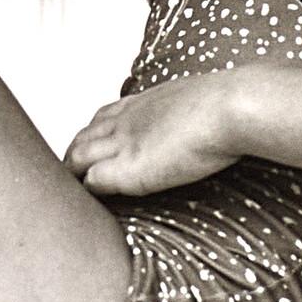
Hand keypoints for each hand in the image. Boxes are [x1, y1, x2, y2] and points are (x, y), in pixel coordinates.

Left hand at [67, 73, 243, 197]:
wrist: (228, 108)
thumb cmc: (225, 104)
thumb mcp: (196, 98)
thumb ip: (187, 111)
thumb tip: (204, 119)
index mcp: (141, 103)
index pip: (101, 118)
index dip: (93, 136)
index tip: (94, 150)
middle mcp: (124, 121)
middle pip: (81, 138)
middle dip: (73, 157)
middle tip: (74, 177)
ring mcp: (122, 144)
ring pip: (77, 157)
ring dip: (75, 175)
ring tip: (75, 196)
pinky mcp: (127, 169)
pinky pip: (92, 181)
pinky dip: (89, 191)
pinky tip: (95, 203)